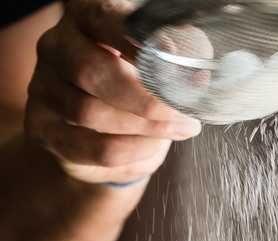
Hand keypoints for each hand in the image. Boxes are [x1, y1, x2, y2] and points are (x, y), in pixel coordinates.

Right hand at [24, 0, 200, 184]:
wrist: (105, 129)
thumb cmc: (137, 82)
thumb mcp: (163, 59)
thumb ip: (181, 54)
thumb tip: (197, 75)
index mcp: (85, 14)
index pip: (105, 18)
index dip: (137, 40)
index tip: (171, 58)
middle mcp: (56, 45)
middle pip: (92, 71)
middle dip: (145, 99)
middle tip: (183, 114)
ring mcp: (43, 86)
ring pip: (90, 113)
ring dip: (143, 128)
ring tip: (176, 129)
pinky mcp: (44, 127)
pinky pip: (92, 148)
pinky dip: (130, 151)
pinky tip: (152, 146)